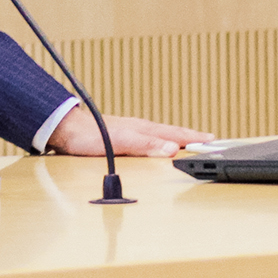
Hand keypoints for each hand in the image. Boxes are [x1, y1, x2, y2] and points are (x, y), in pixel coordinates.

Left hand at [47, 108, 213, 157]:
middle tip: (210, 140)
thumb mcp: (119, 142)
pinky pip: (149, 138)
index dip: (194, 140)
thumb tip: (171, 150)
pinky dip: (161, 141)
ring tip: (190, 141)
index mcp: (142, 129)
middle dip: (191, 137)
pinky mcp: (121, 136)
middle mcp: (139, 128)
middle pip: (171, 133)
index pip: (175, 135)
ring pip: (161, 134)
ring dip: (177, 138)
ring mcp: (130, 131)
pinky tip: (157, 145)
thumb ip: (144, 145)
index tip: (213, 142)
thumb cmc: (88, 136)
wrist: (64, 129)